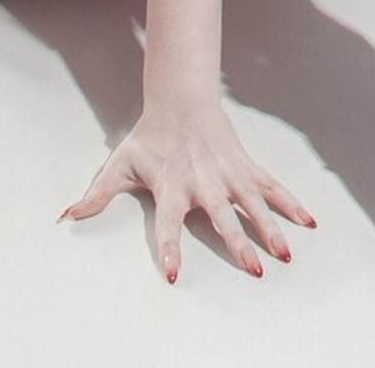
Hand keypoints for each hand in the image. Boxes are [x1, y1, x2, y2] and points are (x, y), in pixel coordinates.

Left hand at [59, 102, 316, 282]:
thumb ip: (97, 194)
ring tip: (285, 252)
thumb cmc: (149, 137)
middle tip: (253, 269)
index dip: (170, 248)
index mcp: (171, 186)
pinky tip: (308, 222)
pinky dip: (290, 203)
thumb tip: (66, 216)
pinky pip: (270, 186)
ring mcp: (227, 173)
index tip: (174, 275)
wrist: (179, 99)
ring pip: (252, 202)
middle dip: (237, 242)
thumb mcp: (120, 163)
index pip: (168, 223)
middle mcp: (202, 181)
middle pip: (221, 215)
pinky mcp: (244, 165)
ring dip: (269, 227)